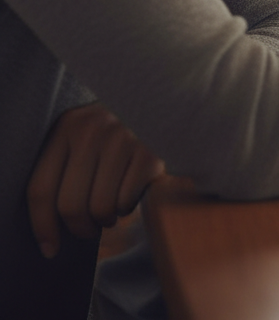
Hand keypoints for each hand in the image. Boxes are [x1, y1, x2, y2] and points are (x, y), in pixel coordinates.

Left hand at [27, 103, 164, 257]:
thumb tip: (48, 230)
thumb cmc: (116, 129)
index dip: (42, 226)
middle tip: (89, 228)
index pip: (41, 189)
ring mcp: (124, 138)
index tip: (50, 248)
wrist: (163, 102)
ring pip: (100, 208)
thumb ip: (63, 166)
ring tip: (112, 208)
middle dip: (80, 227)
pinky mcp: (150, 151)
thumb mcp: (83, 134)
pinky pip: (127, 201)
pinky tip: (131, 193)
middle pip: (70, 205)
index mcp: (68, 126)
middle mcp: (93, 129)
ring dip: (105, 218)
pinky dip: (127, 206)